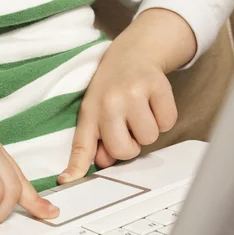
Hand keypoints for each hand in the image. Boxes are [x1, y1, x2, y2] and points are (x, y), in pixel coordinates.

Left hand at [58, 8, 195, 183]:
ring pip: (148, 138)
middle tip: (127, 125)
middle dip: (130, 145)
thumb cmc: (111, 89)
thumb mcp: (94, 112)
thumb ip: (95, 142)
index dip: (75, 167)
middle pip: (125, 151)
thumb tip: (104, 164)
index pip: (81, 145)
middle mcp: (109, 102)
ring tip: (140, 111)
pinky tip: (152, 103)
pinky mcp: (158, 85)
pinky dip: (163, 118)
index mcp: (89, 112)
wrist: (133, 54)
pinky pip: (167, 123)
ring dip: (148, 130)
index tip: (65, 181)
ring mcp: (133, 92)